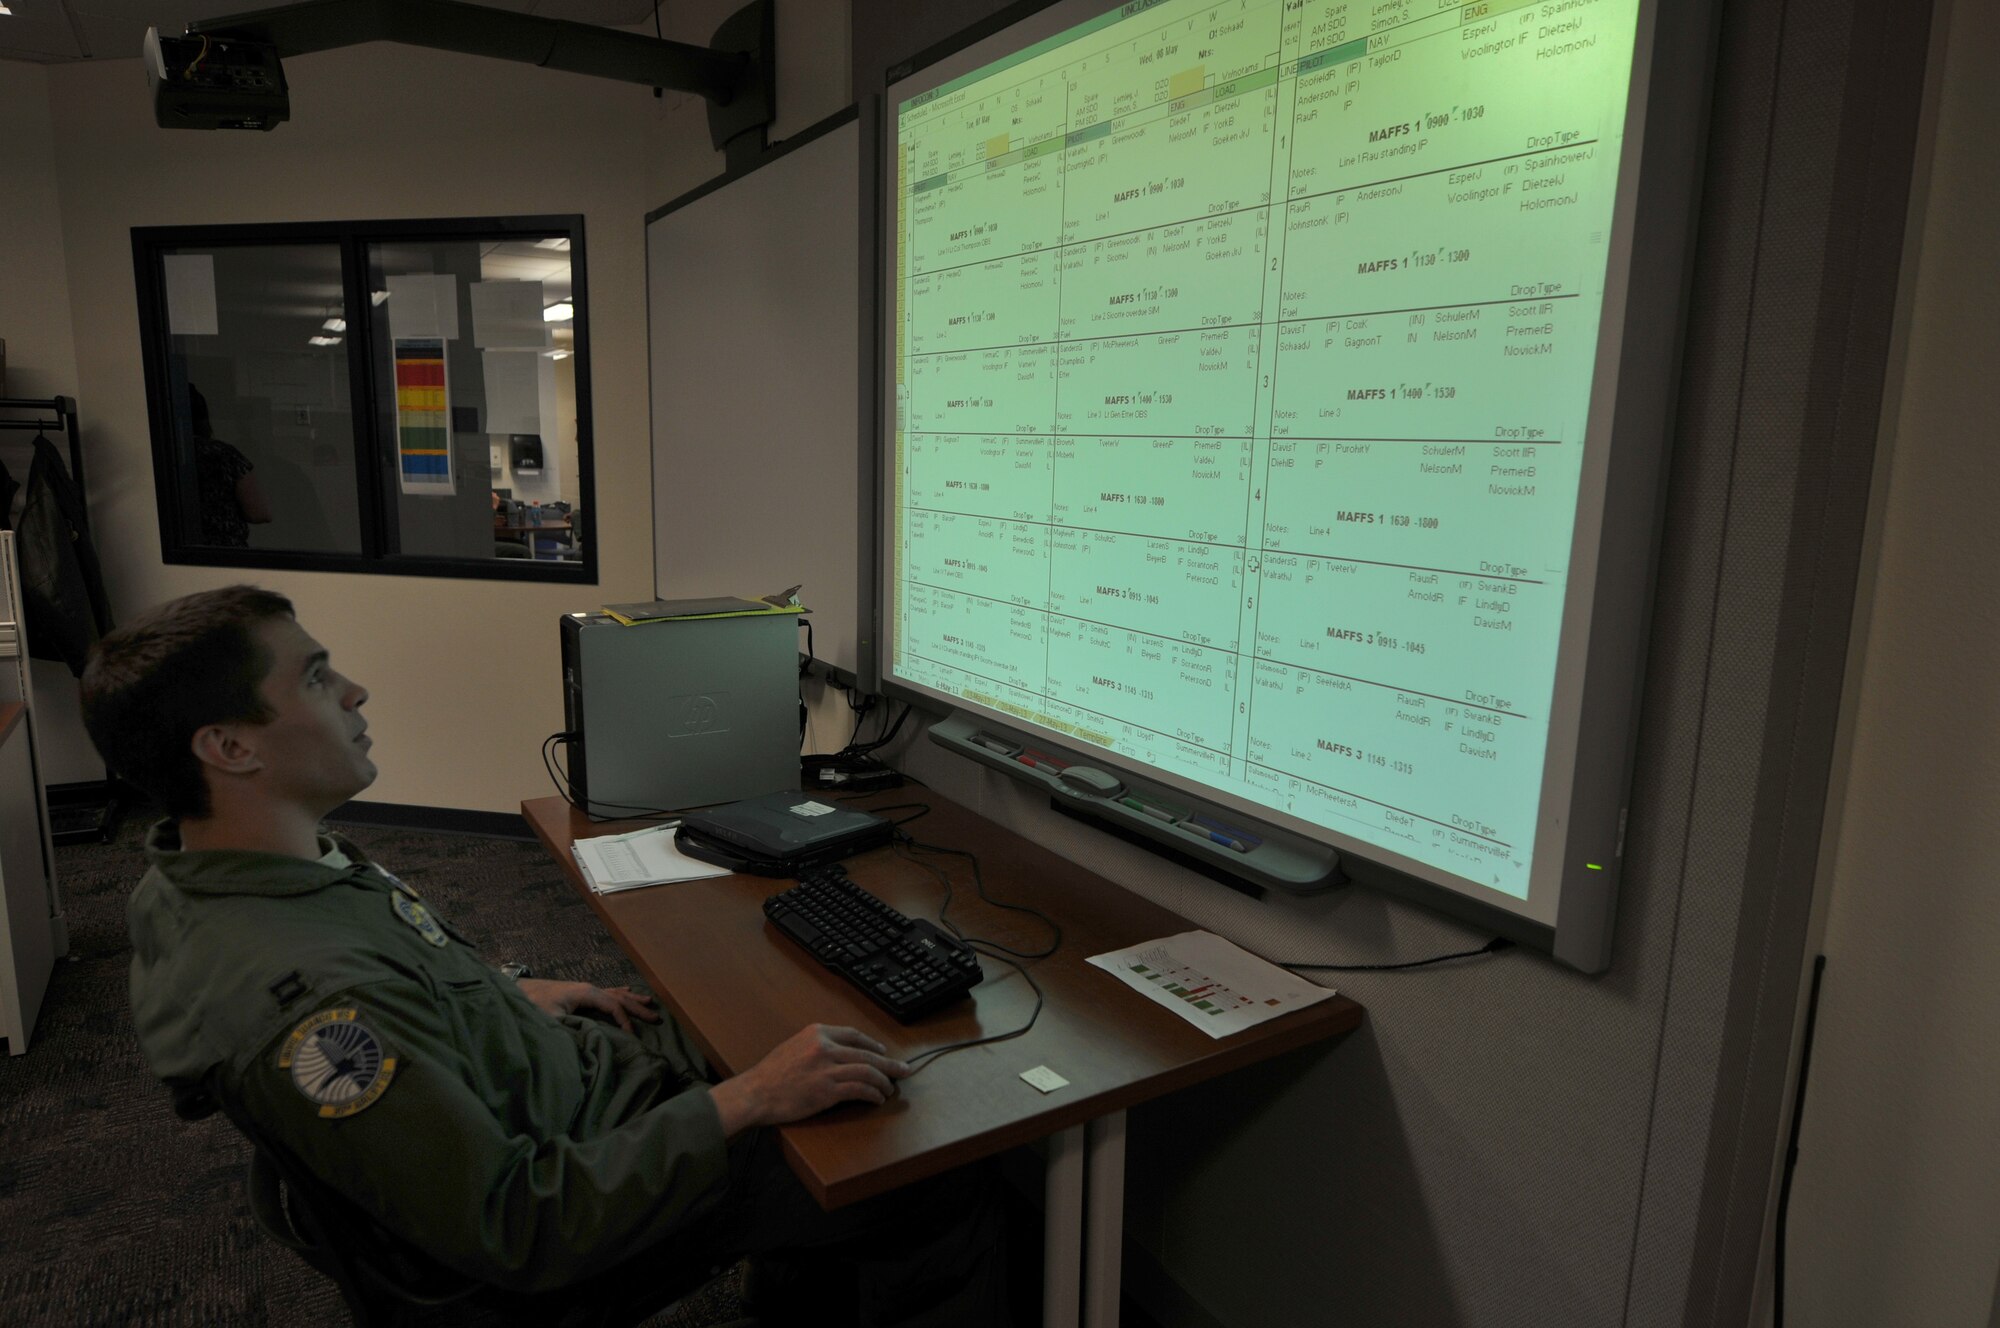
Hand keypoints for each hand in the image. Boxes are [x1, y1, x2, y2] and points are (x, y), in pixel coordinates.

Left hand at [515, 979, 659, 1033]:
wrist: (520, 991)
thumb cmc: (535, 1004)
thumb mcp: (551, 1019)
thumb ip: (571, 1030)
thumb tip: (590, 1043)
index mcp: (586, 993)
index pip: (613, 1006)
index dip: (625, 1020)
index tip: (633, 1036)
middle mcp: (590, 988)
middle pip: (619, 998)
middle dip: (638, 1008)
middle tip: (656, 1017)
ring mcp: (586, 989)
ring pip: (615, 993)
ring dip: (632, 999)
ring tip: (649, 1002)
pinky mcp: (581, 992)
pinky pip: (607, 992)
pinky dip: (620, 993)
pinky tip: (627, 989)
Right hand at [709, 1024, 910, 1136]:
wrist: (756, 1093)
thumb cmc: (771, 1074)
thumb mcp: (794, 1047)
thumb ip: (817, 1046)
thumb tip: (841, 1055)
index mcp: (816, 1032)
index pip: (854, 1035)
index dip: (872, 1044)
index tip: (882, 1051)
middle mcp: (824, 1046)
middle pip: (866, 1054)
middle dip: (888, 1063)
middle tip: (904, 1070)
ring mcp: (826, 1068)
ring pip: (867, 1071)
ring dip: (883, 1081)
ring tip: (890, 1089)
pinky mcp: (827, 1089)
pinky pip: (859, 1089)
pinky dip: (872, 1094)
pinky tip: (877, 1099)